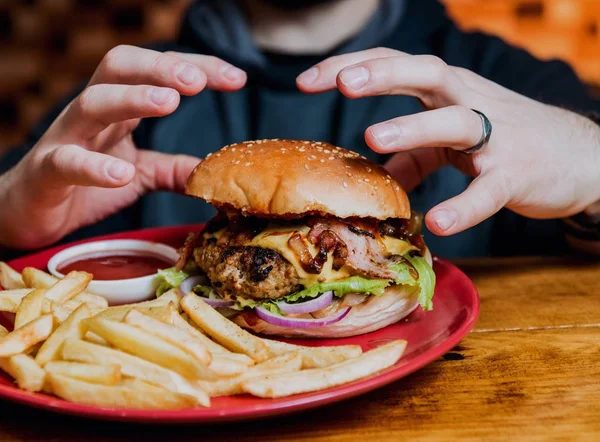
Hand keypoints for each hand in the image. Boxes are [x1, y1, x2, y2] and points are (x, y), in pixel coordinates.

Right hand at [0, 45, 246, 248]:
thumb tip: (213, 173)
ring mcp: (67, 139)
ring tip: (169, 102)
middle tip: (198, 80)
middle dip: (161, 68)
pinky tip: (122, 174)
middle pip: (119, 68)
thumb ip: (173, 169)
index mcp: (118, 110)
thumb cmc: (83, 183)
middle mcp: (92, 114)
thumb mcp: (140, 173)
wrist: (28, 210)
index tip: (237, 77)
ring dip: (132, 98)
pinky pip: (67, 162)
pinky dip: (94, 167)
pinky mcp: (47, 171)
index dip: (197, 68)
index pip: (157, 73)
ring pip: (93, 103)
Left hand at [297, 48, 599, 235]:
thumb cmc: (506, 141)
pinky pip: (489, 190)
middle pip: (425, 73)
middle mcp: (470, 102)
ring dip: (414, 127)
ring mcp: (497, 136)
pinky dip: (464, 205)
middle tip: (341, 83)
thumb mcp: (453, 142)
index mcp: (448, 92)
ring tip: (371, 137)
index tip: (307, 80)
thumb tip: (373, 175)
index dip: (352, 67)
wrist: (577, 156)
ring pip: (456, 121)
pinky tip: (439, 222)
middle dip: (382, 74)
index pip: (395, 65)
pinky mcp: (518, 173)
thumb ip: (414, 155)